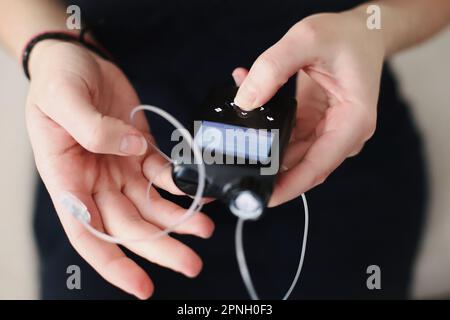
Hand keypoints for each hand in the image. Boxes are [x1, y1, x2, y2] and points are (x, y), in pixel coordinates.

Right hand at [26, 40, 213, 298]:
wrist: (76, 58)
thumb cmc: (57, 79)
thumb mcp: (63, 100)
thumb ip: (93, 129)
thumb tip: (130, 151)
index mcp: (66, 176)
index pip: (86, 231)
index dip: (113, 262)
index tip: (141, 286)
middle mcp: (94, 180)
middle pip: (128, 225)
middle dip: (161, 246)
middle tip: (192, 263)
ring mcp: (119, 167)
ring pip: (151, 205)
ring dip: (178, 220)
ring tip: (205, 230)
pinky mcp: (140, 151)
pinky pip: (163, 175)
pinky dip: (182, 186)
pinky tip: (201, 193)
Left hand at [233, 11, 383, 205]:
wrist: (362, 32)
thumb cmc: (345, 36)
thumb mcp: (306, 39)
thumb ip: (272, 68)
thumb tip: (245, 101)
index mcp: (353, 121)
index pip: (318, 166)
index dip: (289, 186)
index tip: (262, 198)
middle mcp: (343, 134)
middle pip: (301, 166)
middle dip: (268, 169)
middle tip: (235, 171)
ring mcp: (328, 132)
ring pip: (290, 154)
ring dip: (262, 143)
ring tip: (235, 128)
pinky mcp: (314, 126)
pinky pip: (287, 137)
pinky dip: (267, 127)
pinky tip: (249, 106)